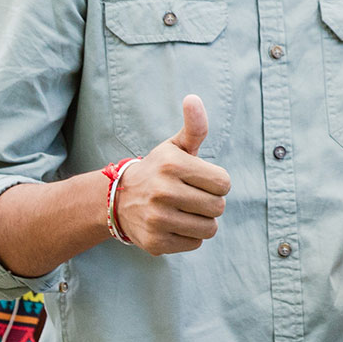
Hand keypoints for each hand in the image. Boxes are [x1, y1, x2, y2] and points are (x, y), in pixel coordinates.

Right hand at [114, 95, 230, 254]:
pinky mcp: (155, 242)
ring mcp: (157, 219)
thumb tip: (193, 98)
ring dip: (202, 221)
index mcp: (172, 164)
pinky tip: (174, 224)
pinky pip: (195, 243)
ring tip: (185, 211)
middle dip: (211, 202)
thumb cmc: (159, 170)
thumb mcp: (175, 147)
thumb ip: (193, 126)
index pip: (223, 182)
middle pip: (218, 207)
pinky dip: (189, 236)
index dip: (217, 182)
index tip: (201, 180)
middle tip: (192, 197)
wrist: (118, 199)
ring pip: (209, 228)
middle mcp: (163, 191)